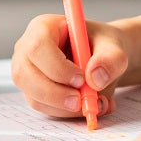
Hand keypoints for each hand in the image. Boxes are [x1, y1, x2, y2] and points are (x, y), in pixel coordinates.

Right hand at [11, 13, 126, 118]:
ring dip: (64, 107)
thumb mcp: (114, 47)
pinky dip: (68, 112)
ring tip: (97, 103)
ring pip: (34, 96)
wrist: (105, 60)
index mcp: (44, 27)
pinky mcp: (33, 92)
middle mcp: (28, 49)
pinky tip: (91, 106)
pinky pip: (44, 108)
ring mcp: (27, 72)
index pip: (38, 46)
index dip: (57, 66)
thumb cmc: (103, 46)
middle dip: (55, 93)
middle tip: (82, 102)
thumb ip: (110, 59)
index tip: (81, 79)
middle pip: (25, 74)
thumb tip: (95, 78)